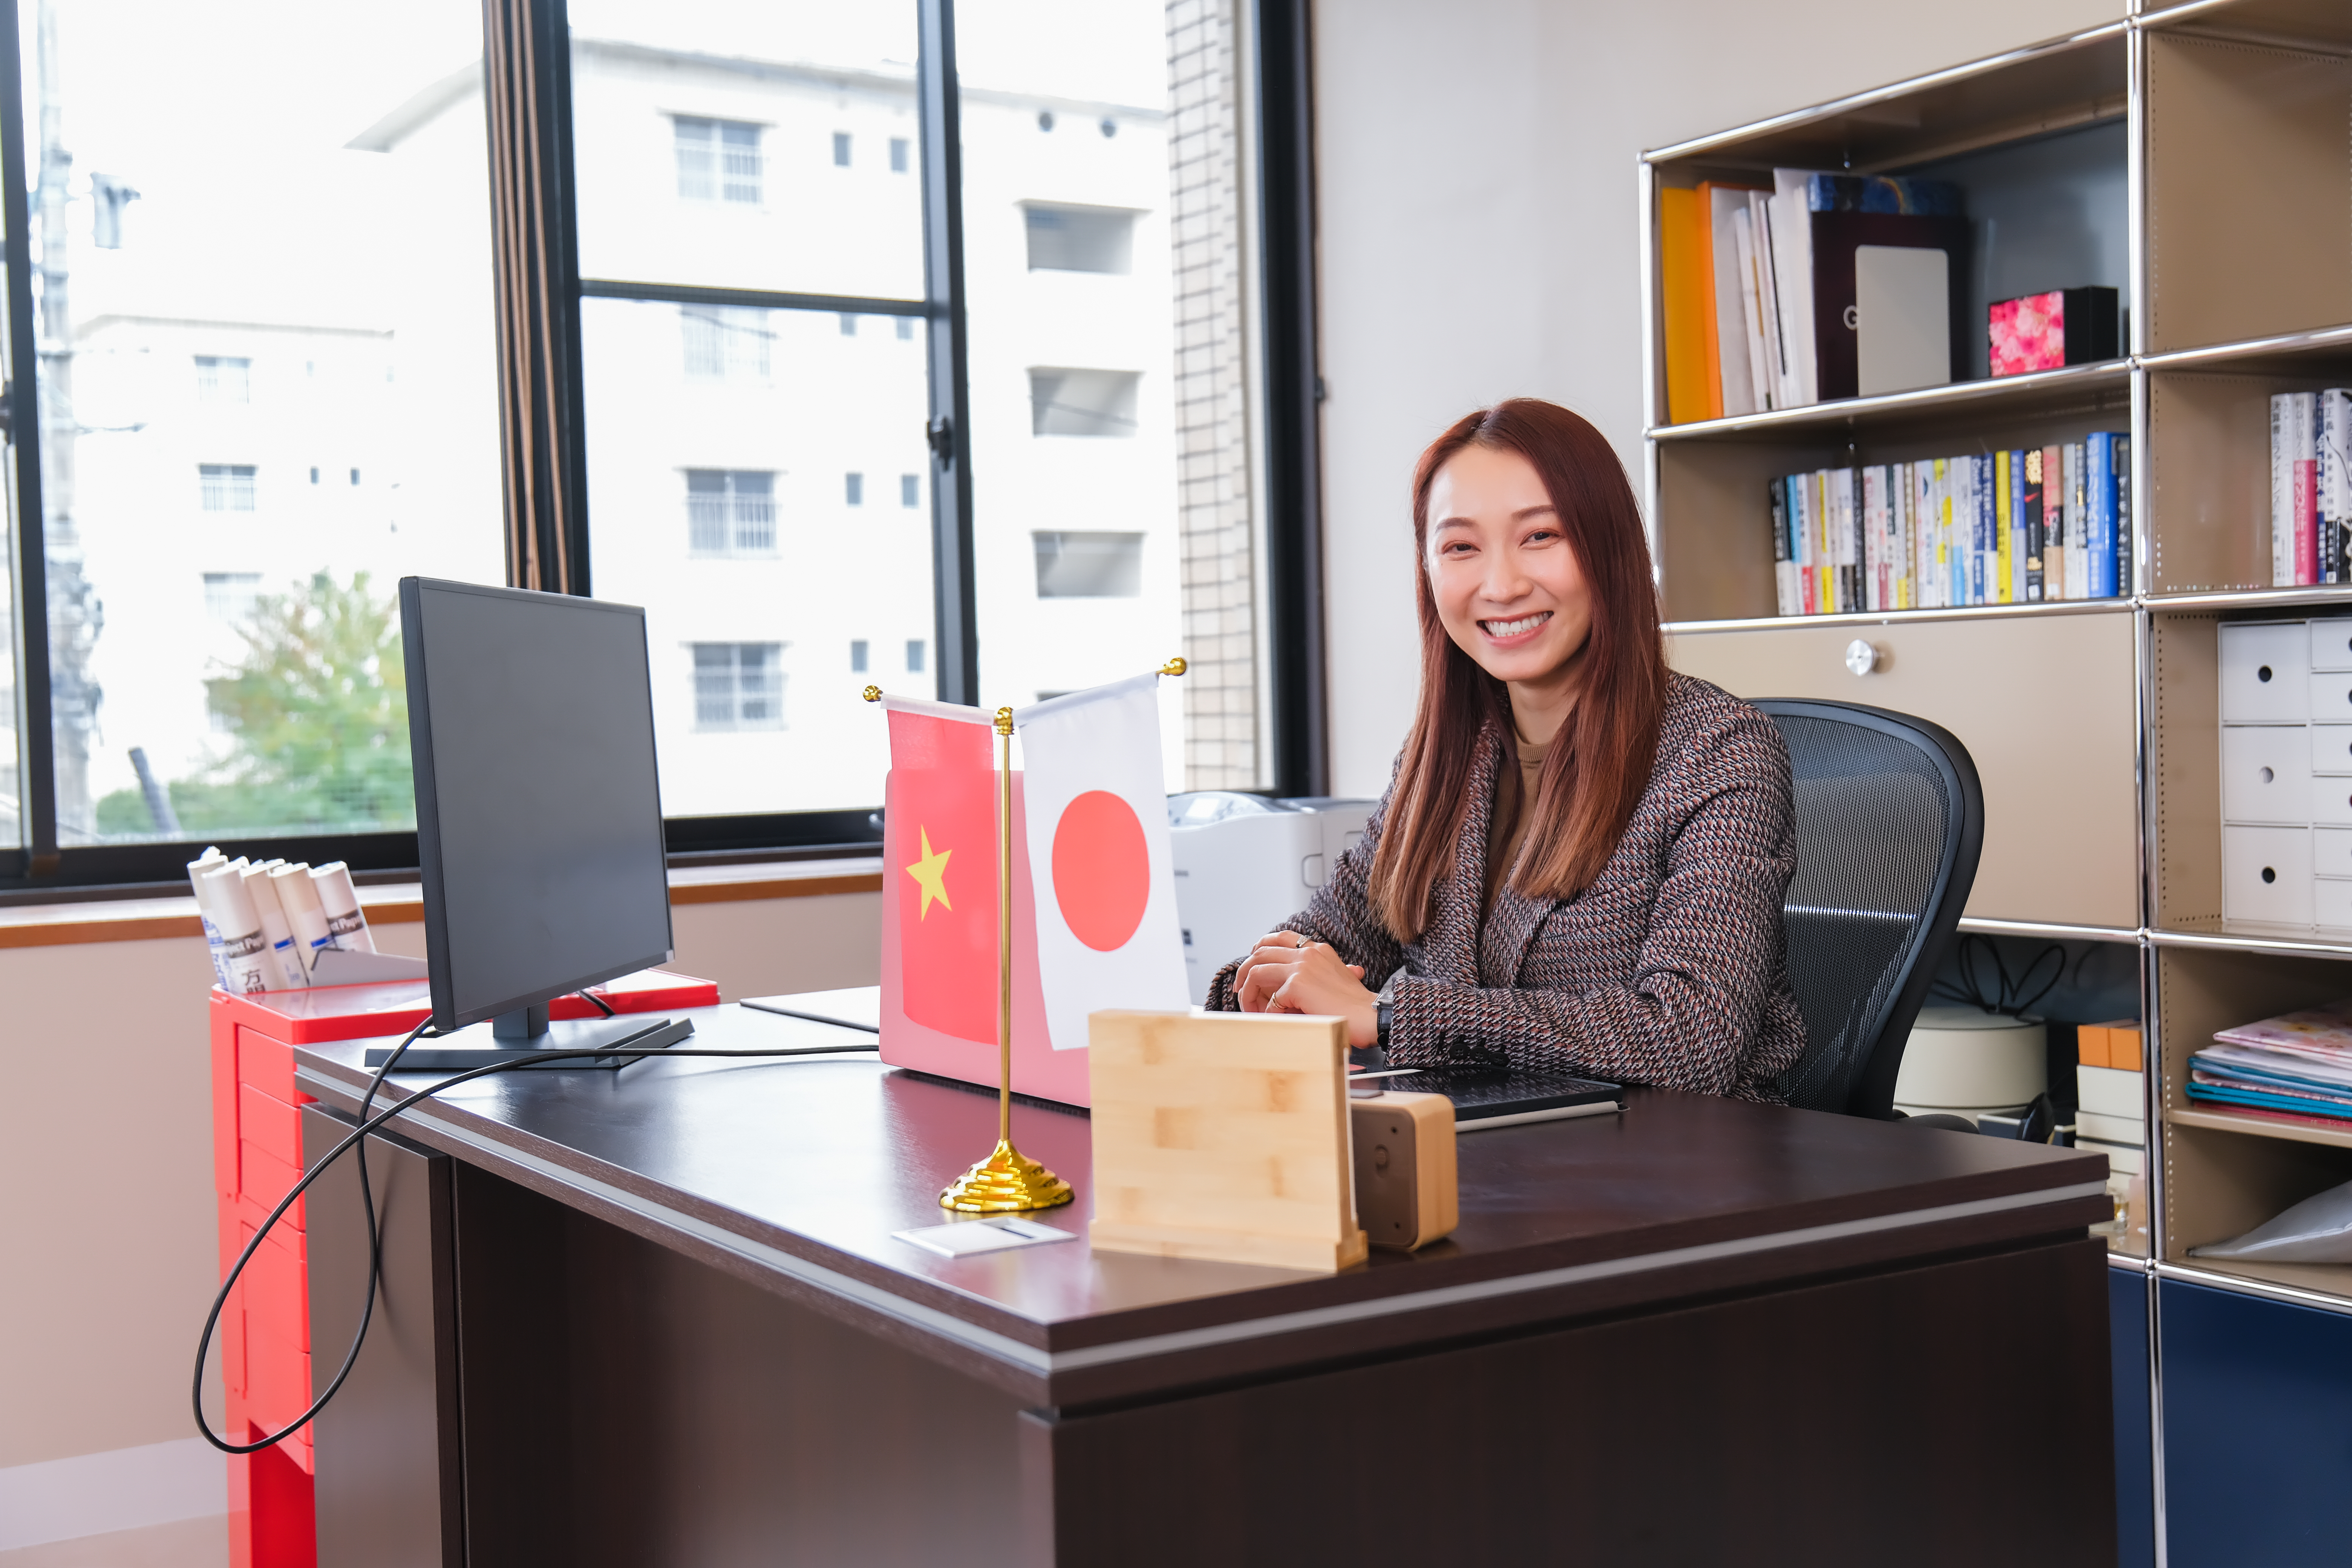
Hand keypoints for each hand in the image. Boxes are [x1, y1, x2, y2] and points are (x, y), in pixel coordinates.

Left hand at [1234, 932, 1378, 1046]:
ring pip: (1256, 970)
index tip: (1251, 967)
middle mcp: (1308, 952)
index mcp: (1318, 949)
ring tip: (1250, 1009)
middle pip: (1260, 951)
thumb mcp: (1335, 980)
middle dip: (1244, 971)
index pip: (1279, 938)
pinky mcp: (1298, 985)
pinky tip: (1276, 1021)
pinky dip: (1268, 1013)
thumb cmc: (1356, 1005)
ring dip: (1248, 992)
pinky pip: (1270, 1000)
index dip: (1259, 950)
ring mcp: (1302, 966)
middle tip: (1240, 990)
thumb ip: (1316, 976)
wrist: (1371, 1016)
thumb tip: (1290, 989)